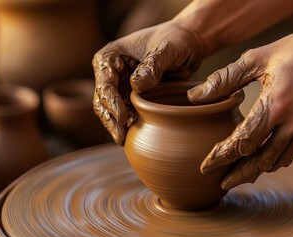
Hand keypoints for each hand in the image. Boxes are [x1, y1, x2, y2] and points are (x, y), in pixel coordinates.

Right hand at [93, 21, 204, 144]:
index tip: (123, 117)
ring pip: (112, 111)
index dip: (111, 102)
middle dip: (110, 120)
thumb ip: (152, 65)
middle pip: (103, 101)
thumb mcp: (166, 49)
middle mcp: (111, 73)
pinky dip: (129, 125)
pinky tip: (136, 135)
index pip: (105, 83)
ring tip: (126, 140)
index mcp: (111, 57)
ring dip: (118, 126)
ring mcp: (121, 86)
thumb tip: (137, 85)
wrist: (189, 43)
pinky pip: (127, 114)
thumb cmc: (176, 40)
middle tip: (121, 138)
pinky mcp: (133, 98)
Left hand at [188, 30, 292, 189]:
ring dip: (258, 170)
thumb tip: (196, 96)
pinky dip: (279, 157)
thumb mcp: (259, 57)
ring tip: (242, 175)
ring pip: (279, 160)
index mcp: (275, 105)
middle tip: (222, 184)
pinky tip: (269, 157)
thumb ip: (226, 78)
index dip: (221, 156)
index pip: (242, 141)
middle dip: (239, 174)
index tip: (205, 166)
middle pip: (260, 160)